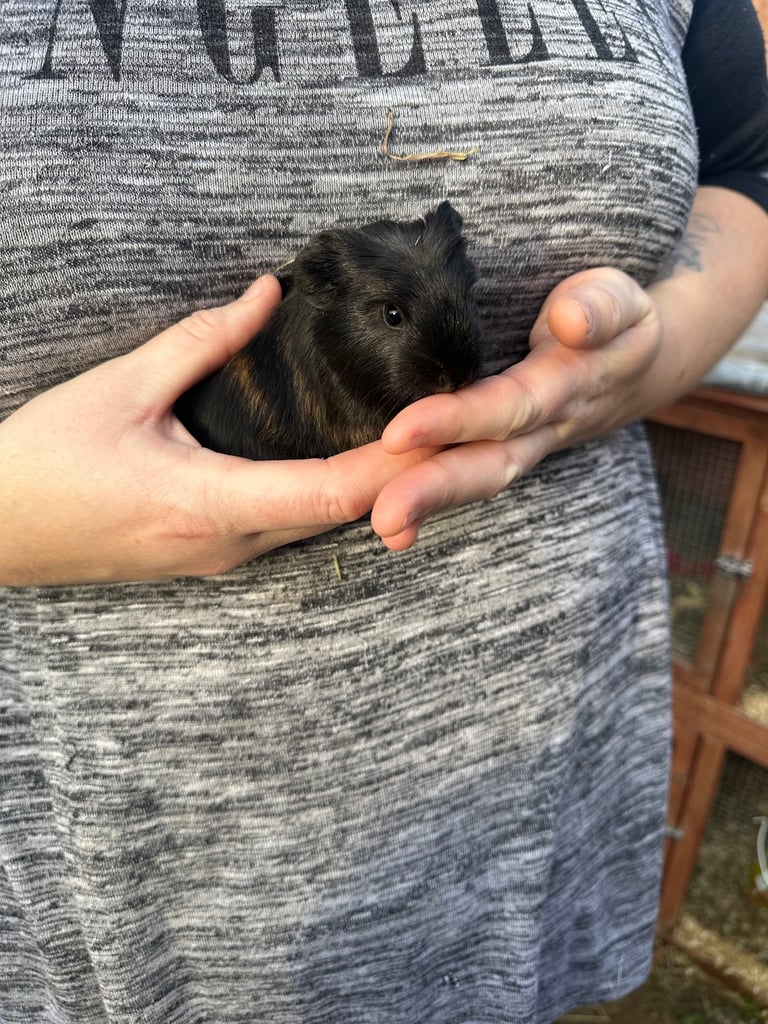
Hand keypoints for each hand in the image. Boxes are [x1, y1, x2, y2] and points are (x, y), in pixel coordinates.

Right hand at [0, 276, 433, 585]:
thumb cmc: (44, 461)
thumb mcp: (121, 388)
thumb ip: (202, 340)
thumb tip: (267, 294)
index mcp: (208, 503)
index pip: (330, 492)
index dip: (396, 467)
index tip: (445, 434)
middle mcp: (227, 544)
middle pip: (340, 514)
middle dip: (402, 478)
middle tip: (455, 430)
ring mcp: (221, 558)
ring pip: (318, 524)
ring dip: (372, 489)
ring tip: (420, 440)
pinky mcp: (210, 555)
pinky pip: (289, 526)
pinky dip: (331, 496)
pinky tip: (351, 462)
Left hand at [371, 267, 661, 550]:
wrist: (637, 367)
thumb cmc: (617, 320)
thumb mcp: (620, 299)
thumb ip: (602, 306)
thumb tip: (572, 320)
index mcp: (568, 384)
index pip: (510, 406)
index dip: (459, 422)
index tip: (399, 433)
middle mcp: (543, 428)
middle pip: (489, 465)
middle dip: (434, 491)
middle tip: (384, 518)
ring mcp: (524, 446)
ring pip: (476, 479)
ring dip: (426, 505)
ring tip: (378, 525)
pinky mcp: (504, 451)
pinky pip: (466, 477)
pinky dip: (426, 501)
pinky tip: (382, 514)